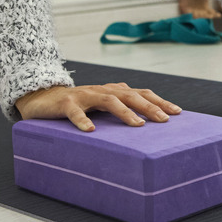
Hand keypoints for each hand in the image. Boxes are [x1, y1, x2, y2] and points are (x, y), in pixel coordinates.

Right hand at [15, 83, 181, 131]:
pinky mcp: (66, 103)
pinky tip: (91, 131)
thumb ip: (122, 109)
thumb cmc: (80, 105)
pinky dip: (83, 121)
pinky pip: (75, 112)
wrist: (44, 98)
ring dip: (125, 112)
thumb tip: (148, 124)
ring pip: (109, 100)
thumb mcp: (104, 106)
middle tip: (164, 120)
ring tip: (137, 125)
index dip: (160, 101)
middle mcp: (103, 90)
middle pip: (131, 96)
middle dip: (149, 107)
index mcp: (115, 91)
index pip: (142, 93)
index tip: (178, 112)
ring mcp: (85, 95)